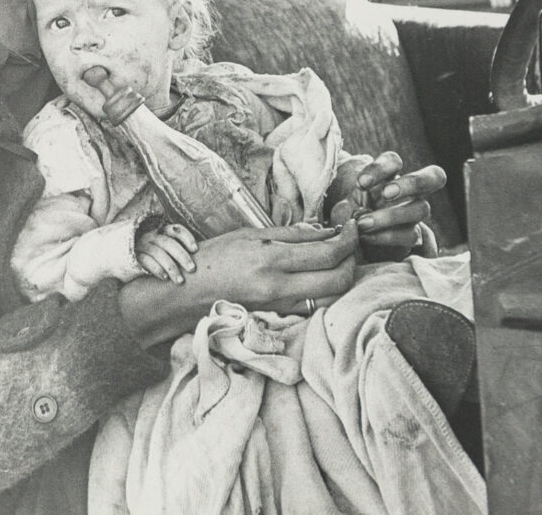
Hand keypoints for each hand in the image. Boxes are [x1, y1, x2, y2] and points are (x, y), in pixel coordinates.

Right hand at [120, 222, 357, 346]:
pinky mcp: (280, 315)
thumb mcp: (250, 235)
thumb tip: (323, 231)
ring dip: (343, 277)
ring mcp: (281, 304)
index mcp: (271, 258)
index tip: (352, 227)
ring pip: (331, 296)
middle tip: (350, 242)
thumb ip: (289, 235)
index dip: (347, 239)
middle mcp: (279, 285)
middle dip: (352, 259)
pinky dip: (326, 289)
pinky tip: (322, 274)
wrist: (189, 290)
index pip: (326, 253)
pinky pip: (314, 305)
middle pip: (338, 279)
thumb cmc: (216, 256)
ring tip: (339, 258)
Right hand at [135, 223, 197, 283]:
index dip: (187, 238)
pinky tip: (164, 278)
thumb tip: (201, 259)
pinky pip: (146, 261)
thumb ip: (177, 250)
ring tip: (180, 281)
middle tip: (192, 269)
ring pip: (158, 253)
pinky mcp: (134, 257)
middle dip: (182, 256)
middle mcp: (151, 236)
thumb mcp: (163, 249)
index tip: (195, 249)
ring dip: (171, 267)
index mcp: (161, 232)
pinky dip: (156, 269)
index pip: (176, 230)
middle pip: (168, 243)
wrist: (124, 260)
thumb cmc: (152, 257)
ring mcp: (141, 246)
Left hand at [330, 151, 442, 260]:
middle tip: (386, 194)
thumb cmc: (351, 210)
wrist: (354, 236)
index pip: (394, 160)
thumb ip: (352, 200)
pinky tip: (367, 237)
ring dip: (391, 215)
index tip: (360, 183)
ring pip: (421, 208)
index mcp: (391, 174)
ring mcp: (415, 212)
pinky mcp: (412, 235)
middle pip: (433, 176)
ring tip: (363, 223)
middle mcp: (410, 190)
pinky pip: (410, 235)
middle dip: (411, 183)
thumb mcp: (346, 200)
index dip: (380, 168)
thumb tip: (355, 209)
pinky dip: (387, 236)